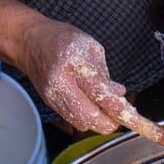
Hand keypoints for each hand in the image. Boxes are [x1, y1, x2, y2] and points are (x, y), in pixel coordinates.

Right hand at [18, 18, 126, 133]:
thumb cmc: (63, 40)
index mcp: (75, 63)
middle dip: (109, 122)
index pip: (100, 93)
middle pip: (89, 117)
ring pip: (82, 122)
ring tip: (107, 109)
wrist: (30, 43)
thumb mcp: (91, 48)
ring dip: (99, 121)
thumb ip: (106, 74)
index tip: (134, 117)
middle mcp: (61, 83)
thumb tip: (120, 95)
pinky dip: (88, 117)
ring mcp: (53, 96)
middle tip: (121, 115)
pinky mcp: (50, 104)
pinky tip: (93, 106)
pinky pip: (73, 119)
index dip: (119, 108)